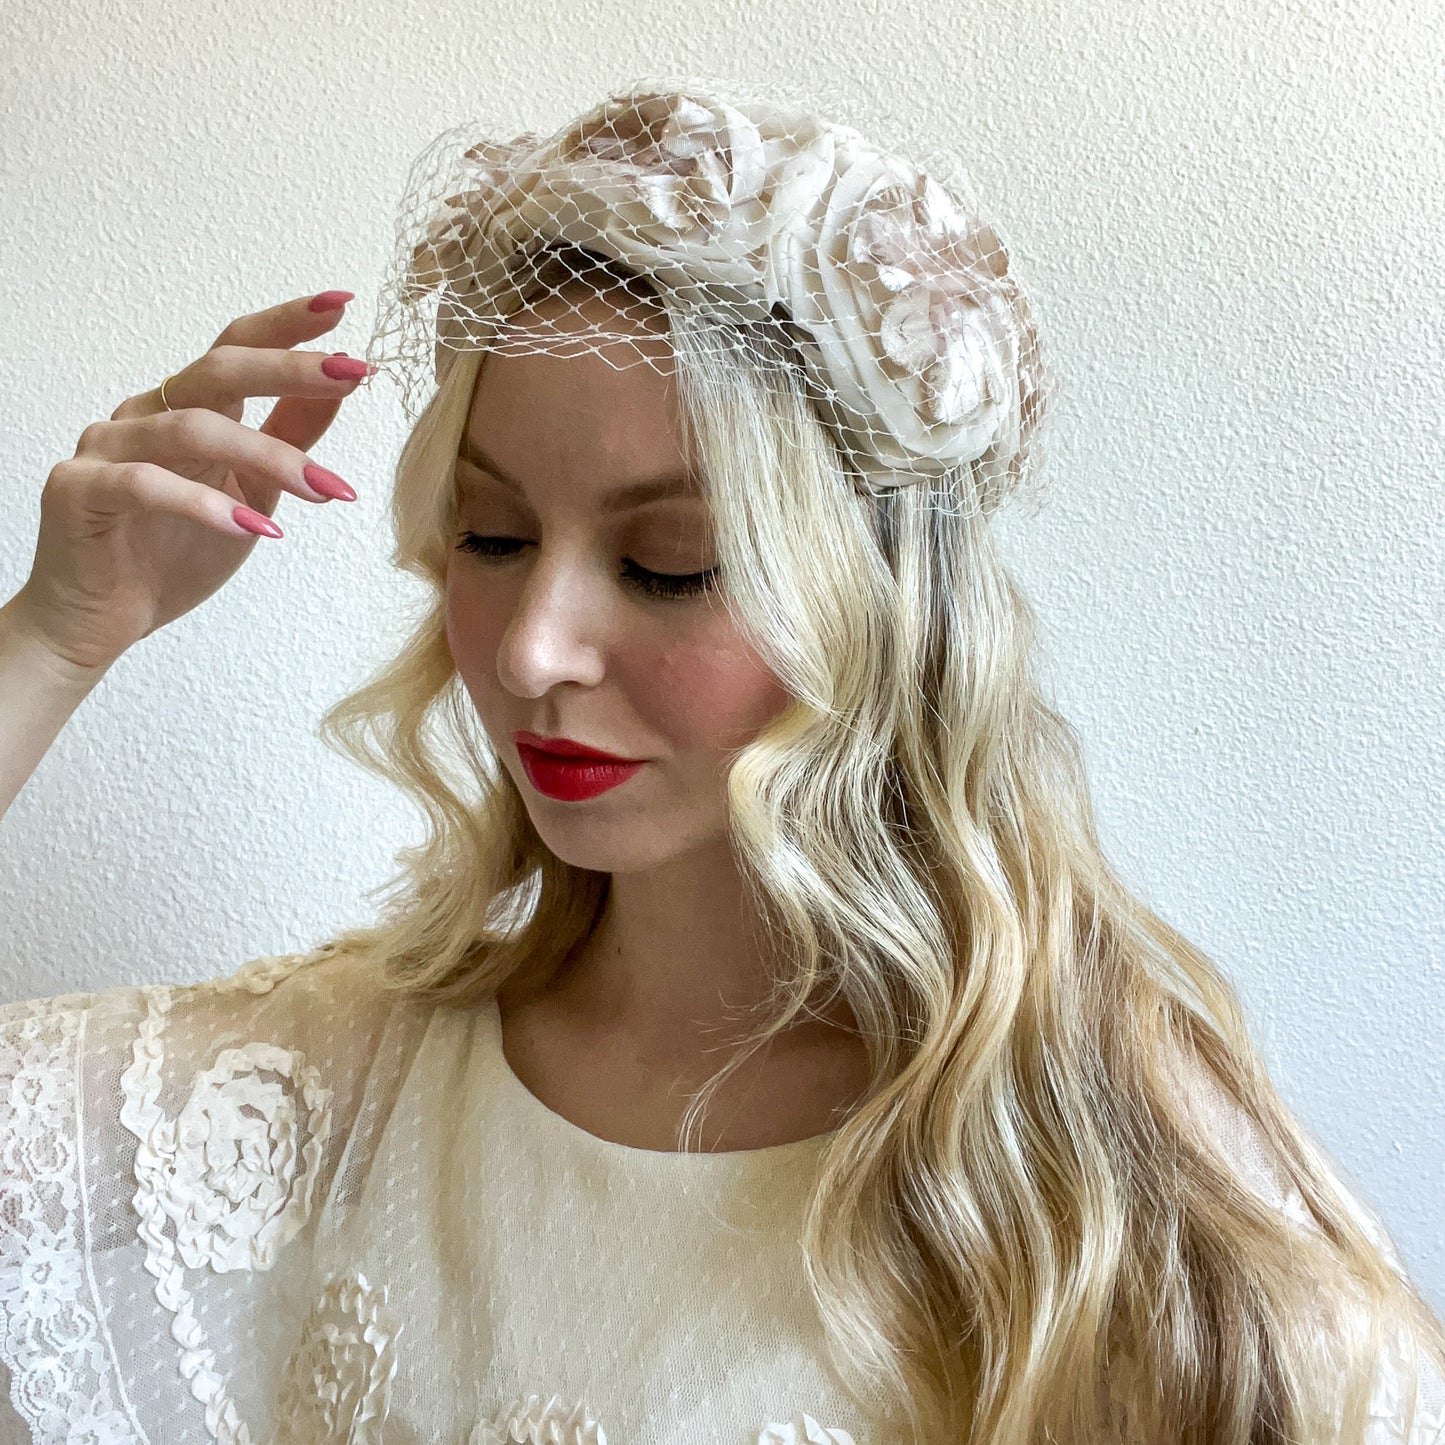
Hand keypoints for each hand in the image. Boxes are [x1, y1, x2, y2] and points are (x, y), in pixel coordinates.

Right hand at [8, 291, 371, 675]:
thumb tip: (340, 388)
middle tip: (352, 372)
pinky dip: (207, 506)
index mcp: (184, 408)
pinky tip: (262, 530)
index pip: (235, 347)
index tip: (343, 305)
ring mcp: (105, 448)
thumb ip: (288, 438)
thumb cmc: (173, 554)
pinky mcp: (79, 492)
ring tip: (326, 490)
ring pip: (192, 428)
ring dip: (269, 456)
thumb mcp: (251, 492)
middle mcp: (143, 414)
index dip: (286, 324)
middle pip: (216, 370)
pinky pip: (146, 484)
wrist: (100, 621)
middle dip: (289, 367)